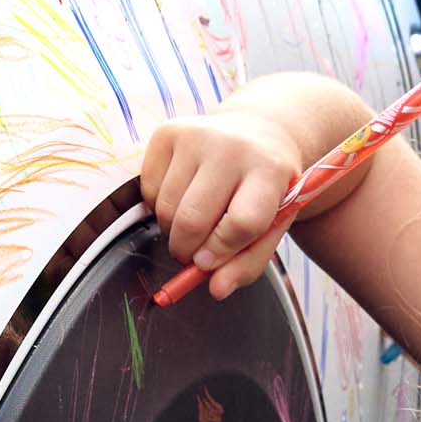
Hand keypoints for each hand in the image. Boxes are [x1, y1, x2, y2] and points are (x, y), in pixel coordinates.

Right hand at [139, 91, 344, 291]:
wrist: (259, 133)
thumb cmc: (264, 188)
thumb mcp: (272, 225)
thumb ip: (247, 263)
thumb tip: (215, 289)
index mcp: (270, 171)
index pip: (242, 223)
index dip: (222, 252)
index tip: (211, 262)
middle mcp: (232, 146)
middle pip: (193, 220)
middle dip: (186, 252)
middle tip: (193, 255)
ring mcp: (197, 134)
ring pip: (165, 209)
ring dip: (172, 231)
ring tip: (192, 224)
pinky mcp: (167, 132)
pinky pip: (148, 190)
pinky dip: (159, 206)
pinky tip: (182, 196)